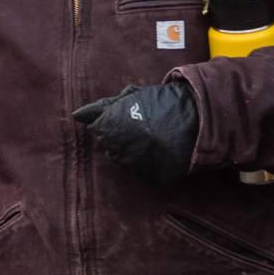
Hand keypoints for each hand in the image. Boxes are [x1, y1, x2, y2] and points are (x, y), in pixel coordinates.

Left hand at [72, 81, 199, 186]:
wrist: (196, 117)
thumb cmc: (161, 103)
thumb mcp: (131, 98)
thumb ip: (103, 107)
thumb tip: (77, 115)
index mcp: (111, 127)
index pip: (97, 130)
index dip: (110, 122)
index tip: (123, 117)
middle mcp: (119, 148)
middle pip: (108, 147)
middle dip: (119, 137)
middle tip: (138, 126)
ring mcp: (136, 165)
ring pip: (123, 160)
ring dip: (132, 150)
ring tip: (149, 137)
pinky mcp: (151, 176)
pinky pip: (141, 171)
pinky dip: (146, 161)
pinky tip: (157, 149)